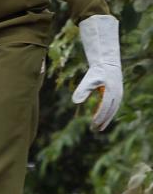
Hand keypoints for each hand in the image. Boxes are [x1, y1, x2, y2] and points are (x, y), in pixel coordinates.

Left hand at [71, 15, 122, 130]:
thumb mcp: (88, 81)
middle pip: (110, 111)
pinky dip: (106, 113)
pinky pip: (111, 106)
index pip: (105, 108)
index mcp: (111, 91)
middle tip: (95, 130)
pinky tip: (98, 118)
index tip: (93, 124)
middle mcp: (117, 95)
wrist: (107, 63)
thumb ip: (82, 91)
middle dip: (103, 121)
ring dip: (106, 119)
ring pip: (112, 110)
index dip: (99, 117)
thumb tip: (75, 102)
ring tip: (98, 128)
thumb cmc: (97, 71)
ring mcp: (118, 95)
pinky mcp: (116, 95)